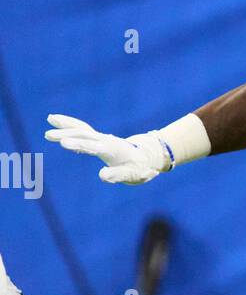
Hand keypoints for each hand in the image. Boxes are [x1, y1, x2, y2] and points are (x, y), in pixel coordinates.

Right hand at [45, 114, 169, 184]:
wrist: (146, 157)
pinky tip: (56, 121)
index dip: (79, 145)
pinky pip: (82, 129)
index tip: (64, 144)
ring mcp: (101, 138)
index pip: (93, 147)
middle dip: (67, 134)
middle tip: (48, 135)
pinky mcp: (98, 138)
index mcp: (112, 150)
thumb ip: (116, 175)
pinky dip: (70, 124)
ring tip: (50, 119)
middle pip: (84, 135)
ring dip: (66, 125)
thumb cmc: (138, 169)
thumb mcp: (130, 175)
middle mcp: (105, 140)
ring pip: (82, 129)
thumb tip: (101, 176)